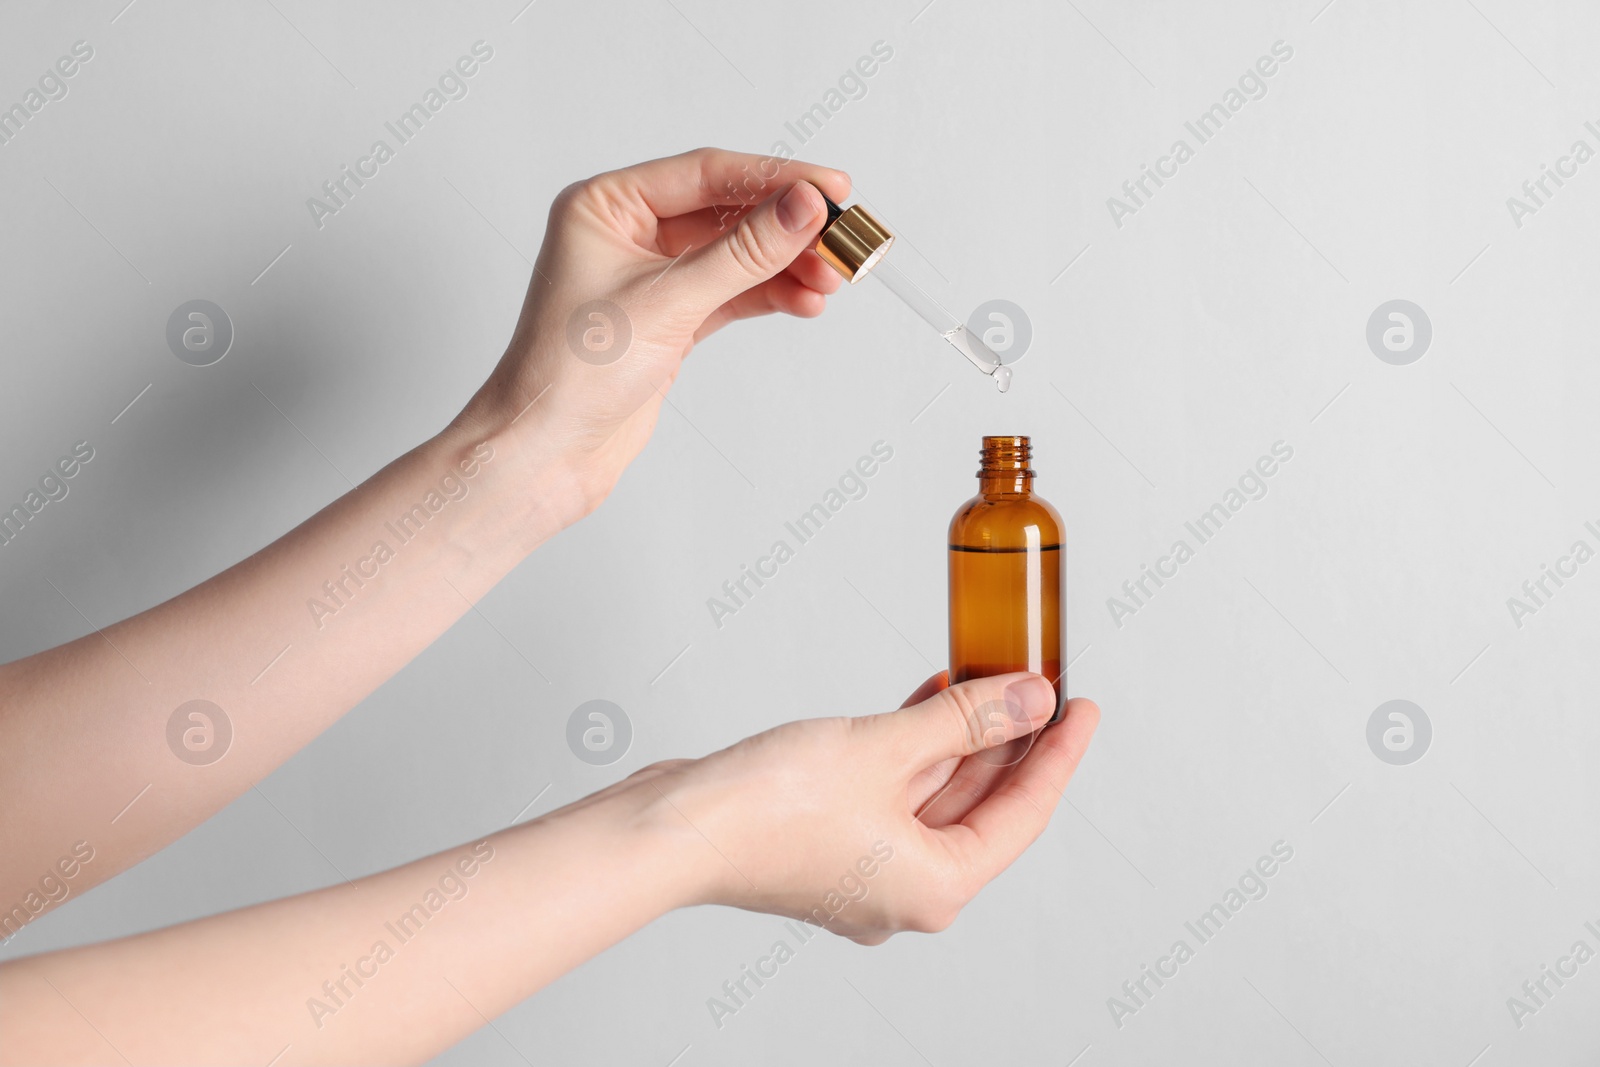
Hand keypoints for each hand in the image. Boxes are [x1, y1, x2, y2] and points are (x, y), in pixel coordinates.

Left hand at [456, 147, 851, 517]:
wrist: (546, 453)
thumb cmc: (571, 373)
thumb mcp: (667, 302)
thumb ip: (743, 252)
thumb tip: (802, 207)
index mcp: (604, 205)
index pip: (705, 173)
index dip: (773, 178)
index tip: (831, 188)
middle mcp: (626, 232)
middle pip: (727, 212)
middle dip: (787, 226)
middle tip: (842, 237)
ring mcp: (650, 277)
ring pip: (735, 255)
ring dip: (785, 265)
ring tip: (832, 277)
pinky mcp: (669, 319)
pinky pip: (732, 293)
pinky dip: (770, 295)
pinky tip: (805, 299)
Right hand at [633, 672, 1099, 943]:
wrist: (677, 827)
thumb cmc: (768, 808)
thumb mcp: (888, 749)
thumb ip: (967, 720)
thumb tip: (1031, 699)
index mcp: (936, 886)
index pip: (1024, 812)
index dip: (1058, 751)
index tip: (1081, 706)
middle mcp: (907, 888)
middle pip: (981, 803)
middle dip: (1007, 736)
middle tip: (1033, 678)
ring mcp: (867, 867)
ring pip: (935, 792)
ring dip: (958, 734)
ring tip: (985, 671)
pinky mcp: (834, 841)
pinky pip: (895, 790)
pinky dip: (914, 747)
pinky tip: (929, 697)